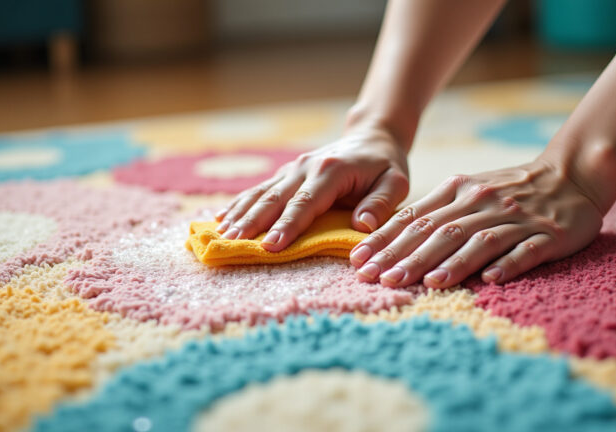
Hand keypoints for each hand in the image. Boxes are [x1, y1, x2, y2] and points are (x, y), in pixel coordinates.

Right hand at [214, 126, 409, 250]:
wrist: (371, 137)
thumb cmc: (385, 166)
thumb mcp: (396, 182)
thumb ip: (381, 203)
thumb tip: (362, 225)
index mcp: (331, 171)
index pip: (306, 202)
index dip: (288, 225)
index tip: (272, 246)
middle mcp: (305, 167)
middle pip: (275, 199)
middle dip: (253, 223)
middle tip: (233, 244)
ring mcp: (292, 169)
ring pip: (261, 194)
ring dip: (240, 215)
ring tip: (221, 237)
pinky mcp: (284, 175)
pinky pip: (258, 191)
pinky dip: (238, 205)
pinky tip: (220, 221)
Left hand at [349, 157, 603, 287]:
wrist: (571, 174)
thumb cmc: (509, 190)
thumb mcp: (468, 190)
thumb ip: (435, 212)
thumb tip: (390, 242)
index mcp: (459, 190)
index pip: (414, 217)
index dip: (385, 240)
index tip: (358, 261)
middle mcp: (483, 202)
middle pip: (440, 231)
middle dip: (407, 256)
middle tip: (380, 278)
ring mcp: (516, 218)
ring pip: (478, 240)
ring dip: (452, 262)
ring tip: (427, 282)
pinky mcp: (547, 234)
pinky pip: (526, 250)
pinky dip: (507, 264)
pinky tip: (490, 279)